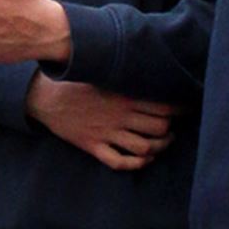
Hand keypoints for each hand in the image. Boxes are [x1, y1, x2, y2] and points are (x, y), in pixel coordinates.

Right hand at [25, 72, 178, 170]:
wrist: (42, 97)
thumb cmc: (73, 80)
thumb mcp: (100, 72)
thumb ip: (124, 73)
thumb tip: (147, 65)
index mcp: (122, 95)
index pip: (163, 106)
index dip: (179, 109)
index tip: (186, 107)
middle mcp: (118, 116)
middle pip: (159, 128)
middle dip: (170, 129)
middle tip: (172, 125)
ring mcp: (106, 133)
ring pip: (145, 148)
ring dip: (159, 147)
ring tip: (163, 141)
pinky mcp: (93, 146)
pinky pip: (120, 162)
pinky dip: (137, 164)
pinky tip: (143, 158)